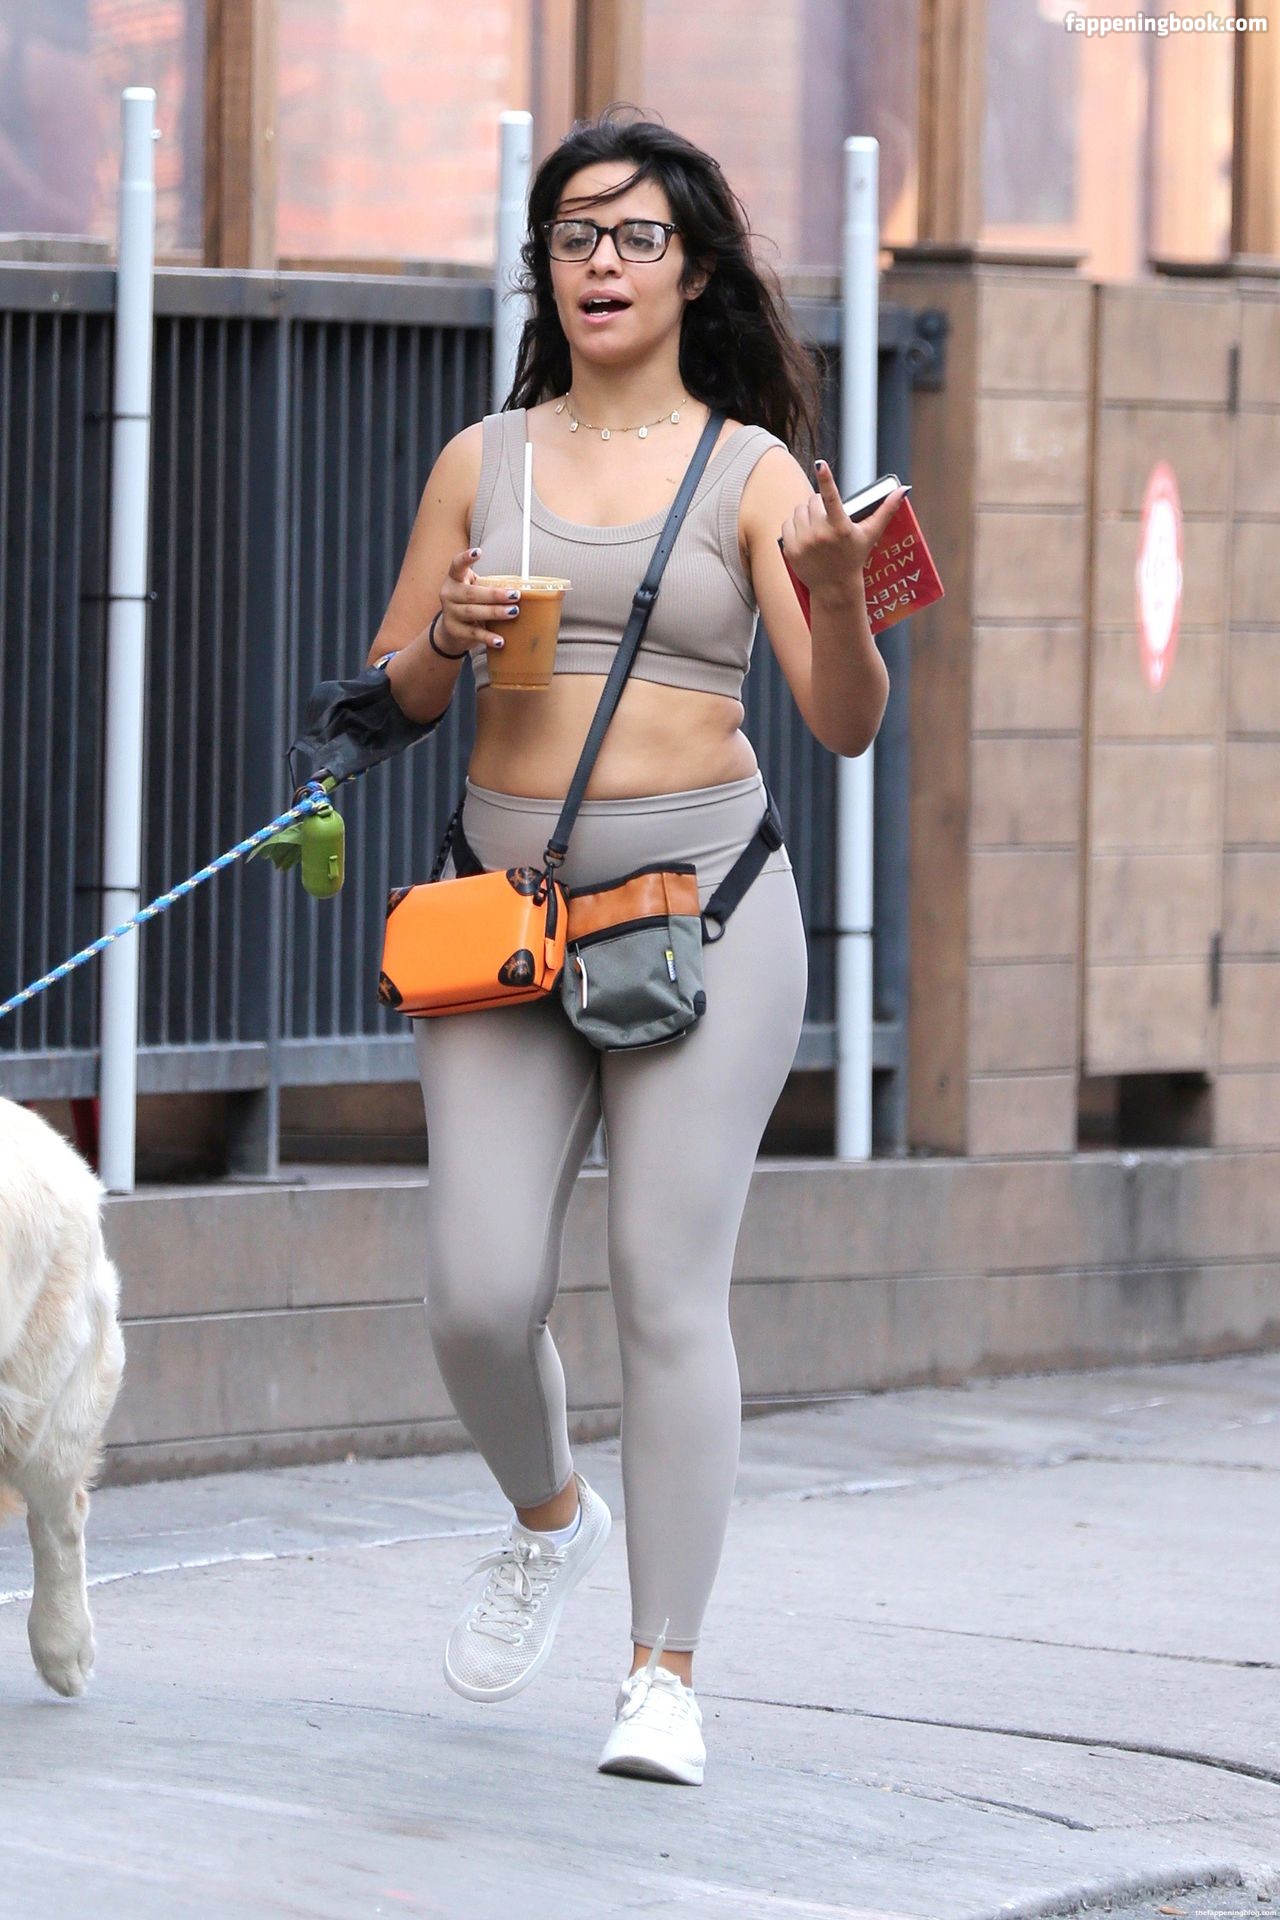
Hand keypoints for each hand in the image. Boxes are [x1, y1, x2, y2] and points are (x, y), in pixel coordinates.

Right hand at [436, 547, 522, 653]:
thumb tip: (524, 586)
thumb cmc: (470, 604)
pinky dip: (488, 637)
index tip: (478, 552)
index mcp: (455, 579)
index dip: (466, 558)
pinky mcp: (455, 631)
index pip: (456, 565)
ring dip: (495, 612)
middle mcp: (449, 594)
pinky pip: (474, 633)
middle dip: (495, 594)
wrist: (451, 630)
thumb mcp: (475, 590)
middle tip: (515, 595)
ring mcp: (450, 613)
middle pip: (472, 593)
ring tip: (513, 612)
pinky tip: (500, 640)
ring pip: (473, 612)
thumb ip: (490, 586)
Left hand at [780, 463, 907, 604]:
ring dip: (806, 514)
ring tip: (816, 527)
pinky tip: (805, 535)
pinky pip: (787, 524)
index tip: (821, 464)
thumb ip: (886, 510)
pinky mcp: (790, 549)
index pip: (832, 497)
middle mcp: (820, 534)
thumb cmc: (853, 557)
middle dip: (819, 505)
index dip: (827, 479)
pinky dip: (794, 526)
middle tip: (826, 518)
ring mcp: (803, 542)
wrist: (834, 588)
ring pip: (798, 510)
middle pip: (812, 501)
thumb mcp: (870, 534)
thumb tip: (903, 489)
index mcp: (840, 527)